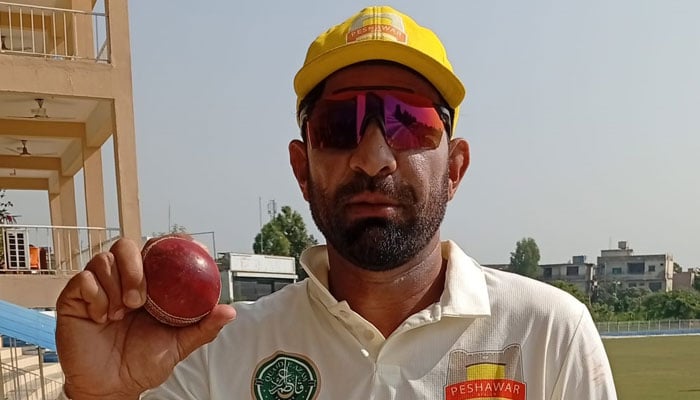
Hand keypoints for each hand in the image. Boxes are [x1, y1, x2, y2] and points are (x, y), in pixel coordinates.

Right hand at [55, 236, 235, 399]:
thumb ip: (203, 327)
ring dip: (115, 284)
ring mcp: (99, 287)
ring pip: (104, 259)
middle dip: (134, 267)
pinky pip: (83, 279)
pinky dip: (96, 296)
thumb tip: (229, 311)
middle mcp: (123, 280)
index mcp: (149, 285)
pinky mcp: (75, 298)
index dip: (167, 243)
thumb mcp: (179, 345)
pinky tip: (102, 318)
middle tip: (139, 299)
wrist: (111, 387)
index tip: (181, 248)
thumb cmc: (143, 363)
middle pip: (127, 246)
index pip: (156, 251)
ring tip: (121, 314)